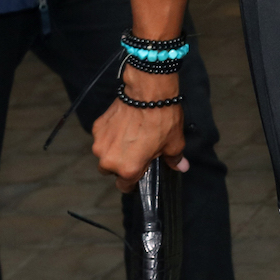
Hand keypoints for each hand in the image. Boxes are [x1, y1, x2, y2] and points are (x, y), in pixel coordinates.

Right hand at [90, 67, 189, 191]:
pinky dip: (111, 135)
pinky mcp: (97, 127)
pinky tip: (123, 125)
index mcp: (128, 169)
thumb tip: (182, 167)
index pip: (124, 187)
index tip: (139, 174)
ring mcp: (100, 143)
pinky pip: (102, 137)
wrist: (147, 92)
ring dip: (114, 150)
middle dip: (121, 165)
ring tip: (129, 138)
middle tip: (136, 152)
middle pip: (111, 170)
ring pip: (105, 154)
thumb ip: (174, 159)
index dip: (133, 183)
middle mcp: (109, 159)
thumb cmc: (162, 120)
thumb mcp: (174, 143)